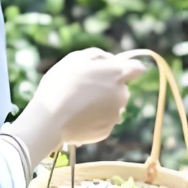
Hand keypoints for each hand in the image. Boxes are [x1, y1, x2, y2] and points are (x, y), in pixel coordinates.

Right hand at [8, 49, 145, 163]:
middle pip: (121, 89)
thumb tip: (111, 61)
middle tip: (84, 89)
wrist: (50, 119)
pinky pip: (102, 121)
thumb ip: (98, 56)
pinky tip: (76, 118)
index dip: (127, 68)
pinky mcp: (106, 131)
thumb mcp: (75, 58)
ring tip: (77, 105)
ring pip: (111, 106)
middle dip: (107, 88)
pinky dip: (92, 119)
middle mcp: (122, 95)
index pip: (137, 68)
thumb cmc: (61, 85)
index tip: (113, 71)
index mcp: (117, 74)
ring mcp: (115, 115)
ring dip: (100, 104)